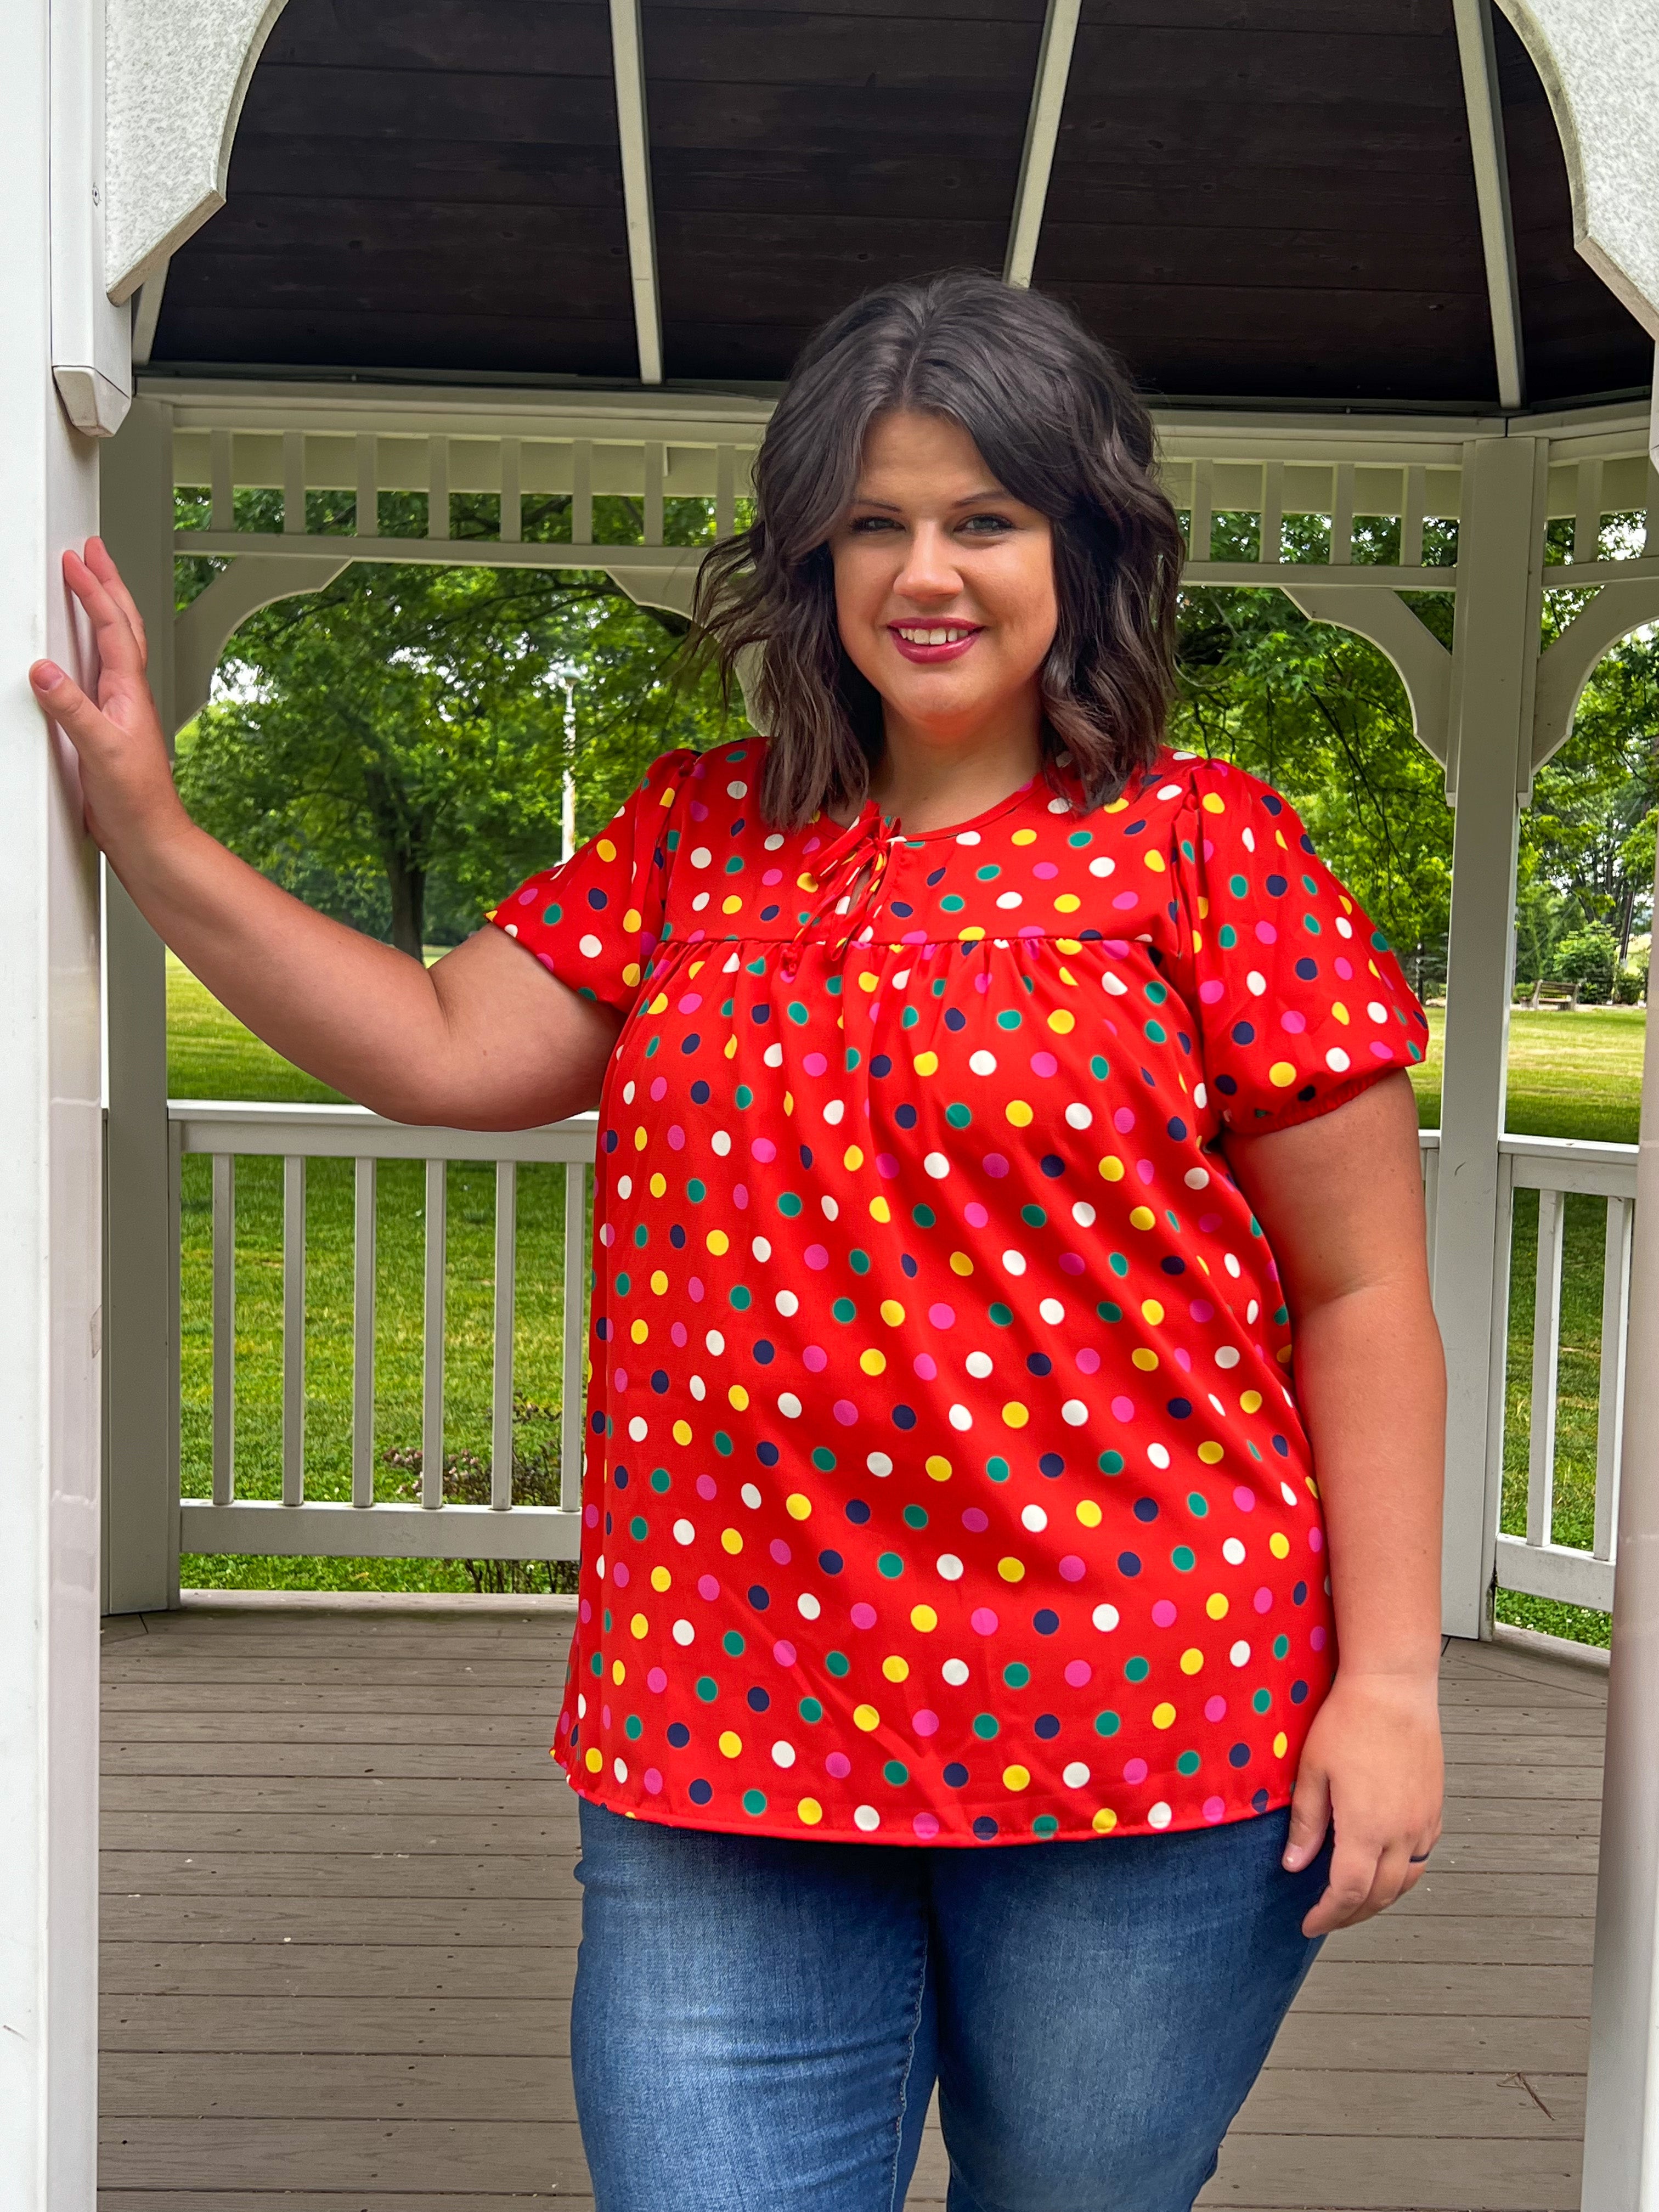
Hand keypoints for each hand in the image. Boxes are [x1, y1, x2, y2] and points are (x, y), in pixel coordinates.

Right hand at [29, 539, 183, 856]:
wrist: (150, 839)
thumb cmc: (138, 802)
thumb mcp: (100, 751)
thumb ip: (72, 710)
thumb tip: (44, 672)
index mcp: (129, 693)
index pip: (112, 628)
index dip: (94, 590)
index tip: (76, 560)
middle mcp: (127, 695)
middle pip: (122, 626)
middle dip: (107, 584)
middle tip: (93, 552)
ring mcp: (119, 710)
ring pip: (114, 647)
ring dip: (103, 610)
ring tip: (90, 584)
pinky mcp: (106, 728)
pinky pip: (98, 674)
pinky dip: (90, 649)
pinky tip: (78, 654)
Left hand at [1283, 1670, 1442, 1936]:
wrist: (1394, 1688)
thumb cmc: (1349, 1721)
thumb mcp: (1312, 1770)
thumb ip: (1306, 1823)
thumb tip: (1295, 1866)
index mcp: (1367, 1828)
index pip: (1349, 1892)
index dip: (1328, 1915)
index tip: (1309, 1923)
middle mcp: (1402, 1832)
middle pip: (1380, 1895)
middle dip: (1351, 1914)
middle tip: (1326, 1917)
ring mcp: (1424, 1822)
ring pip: (1406, 1881)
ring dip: (1379, 1898)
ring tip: (1353, 1900)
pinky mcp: (1435, 1809)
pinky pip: (1422, 1857)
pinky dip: (1403, 1874)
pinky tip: (1384, 1867)